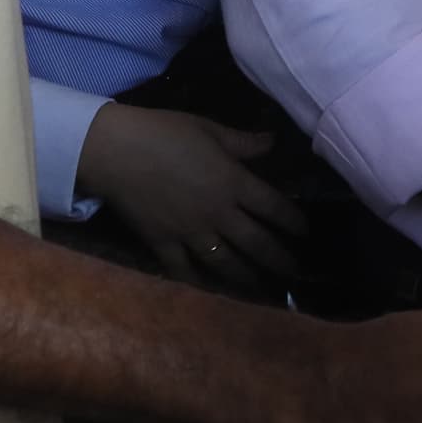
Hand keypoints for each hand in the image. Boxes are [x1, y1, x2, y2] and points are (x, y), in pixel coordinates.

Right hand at [76, 105, 304, 294]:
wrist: (114, 151)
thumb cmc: (163, 133)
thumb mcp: (208, 129)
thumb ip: (243, 142)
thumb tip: (273, 141)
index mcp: (232, 182)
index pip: (274, 207)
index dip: (293, 221)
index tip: (307, 233)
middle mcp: (218, 213)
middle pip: (257, 242)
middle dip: (280, 259)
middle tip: (296, 273)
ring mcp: (191, 233)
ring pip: (227, 263)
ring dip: (248, 277)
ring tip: (264, 289)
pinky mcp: (164, 244)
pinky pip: (186, 271)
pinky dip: (200, 284)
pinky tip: (213, 294)